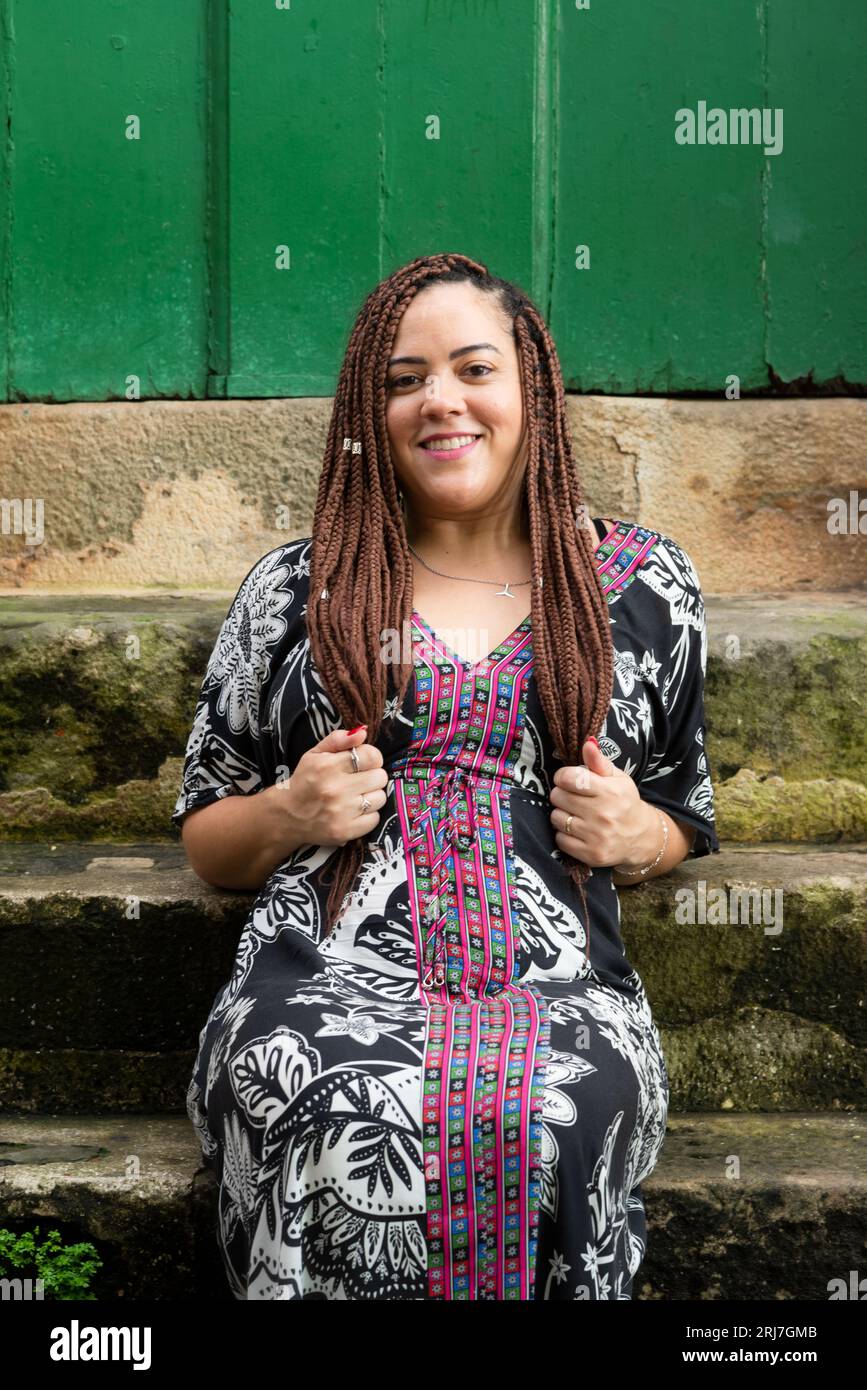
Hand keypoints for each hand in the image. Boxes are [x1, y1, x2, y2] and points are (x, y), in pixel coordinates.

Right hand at [276, 726, 388, 847]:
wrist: (287, 815)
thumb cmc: (304, 780)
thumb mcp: (315, 754)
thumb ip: (338, 739)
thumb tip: (363, 733)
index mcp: (328, 766)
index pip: (372, 756)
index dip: (371, 758)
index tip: (363, 763)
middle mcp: (335, 789)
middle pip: (380, 777)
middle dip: (372, 777)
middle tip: (358, 781)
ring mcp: (341, 812)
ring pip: (380, 798)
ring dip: (371, 796)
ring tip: (355, 796)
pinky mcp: (345, 831)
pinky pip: (375, 819)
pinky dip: (368, 815)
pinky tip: (354, 811)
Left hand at [549, 736, 655, 869]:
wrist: (641, 837)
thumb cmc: (625, 803)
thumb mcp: (617, 779)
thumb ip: (599, 762)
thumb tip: (587, 743)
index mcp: (609, 791)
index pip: (569, 778)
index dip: (563, 776)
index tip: (568, 779)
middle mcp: (603, 814)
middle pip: (558, 797)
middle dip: (562, 795)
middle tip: (573, 798)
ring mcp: (596, 836)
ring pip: (556, 818)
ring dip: (562, 815)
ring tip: (576, 814)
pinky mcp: (591, 854)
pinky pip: (560, 839)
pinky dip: (564, 834)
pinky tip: (577, 831)